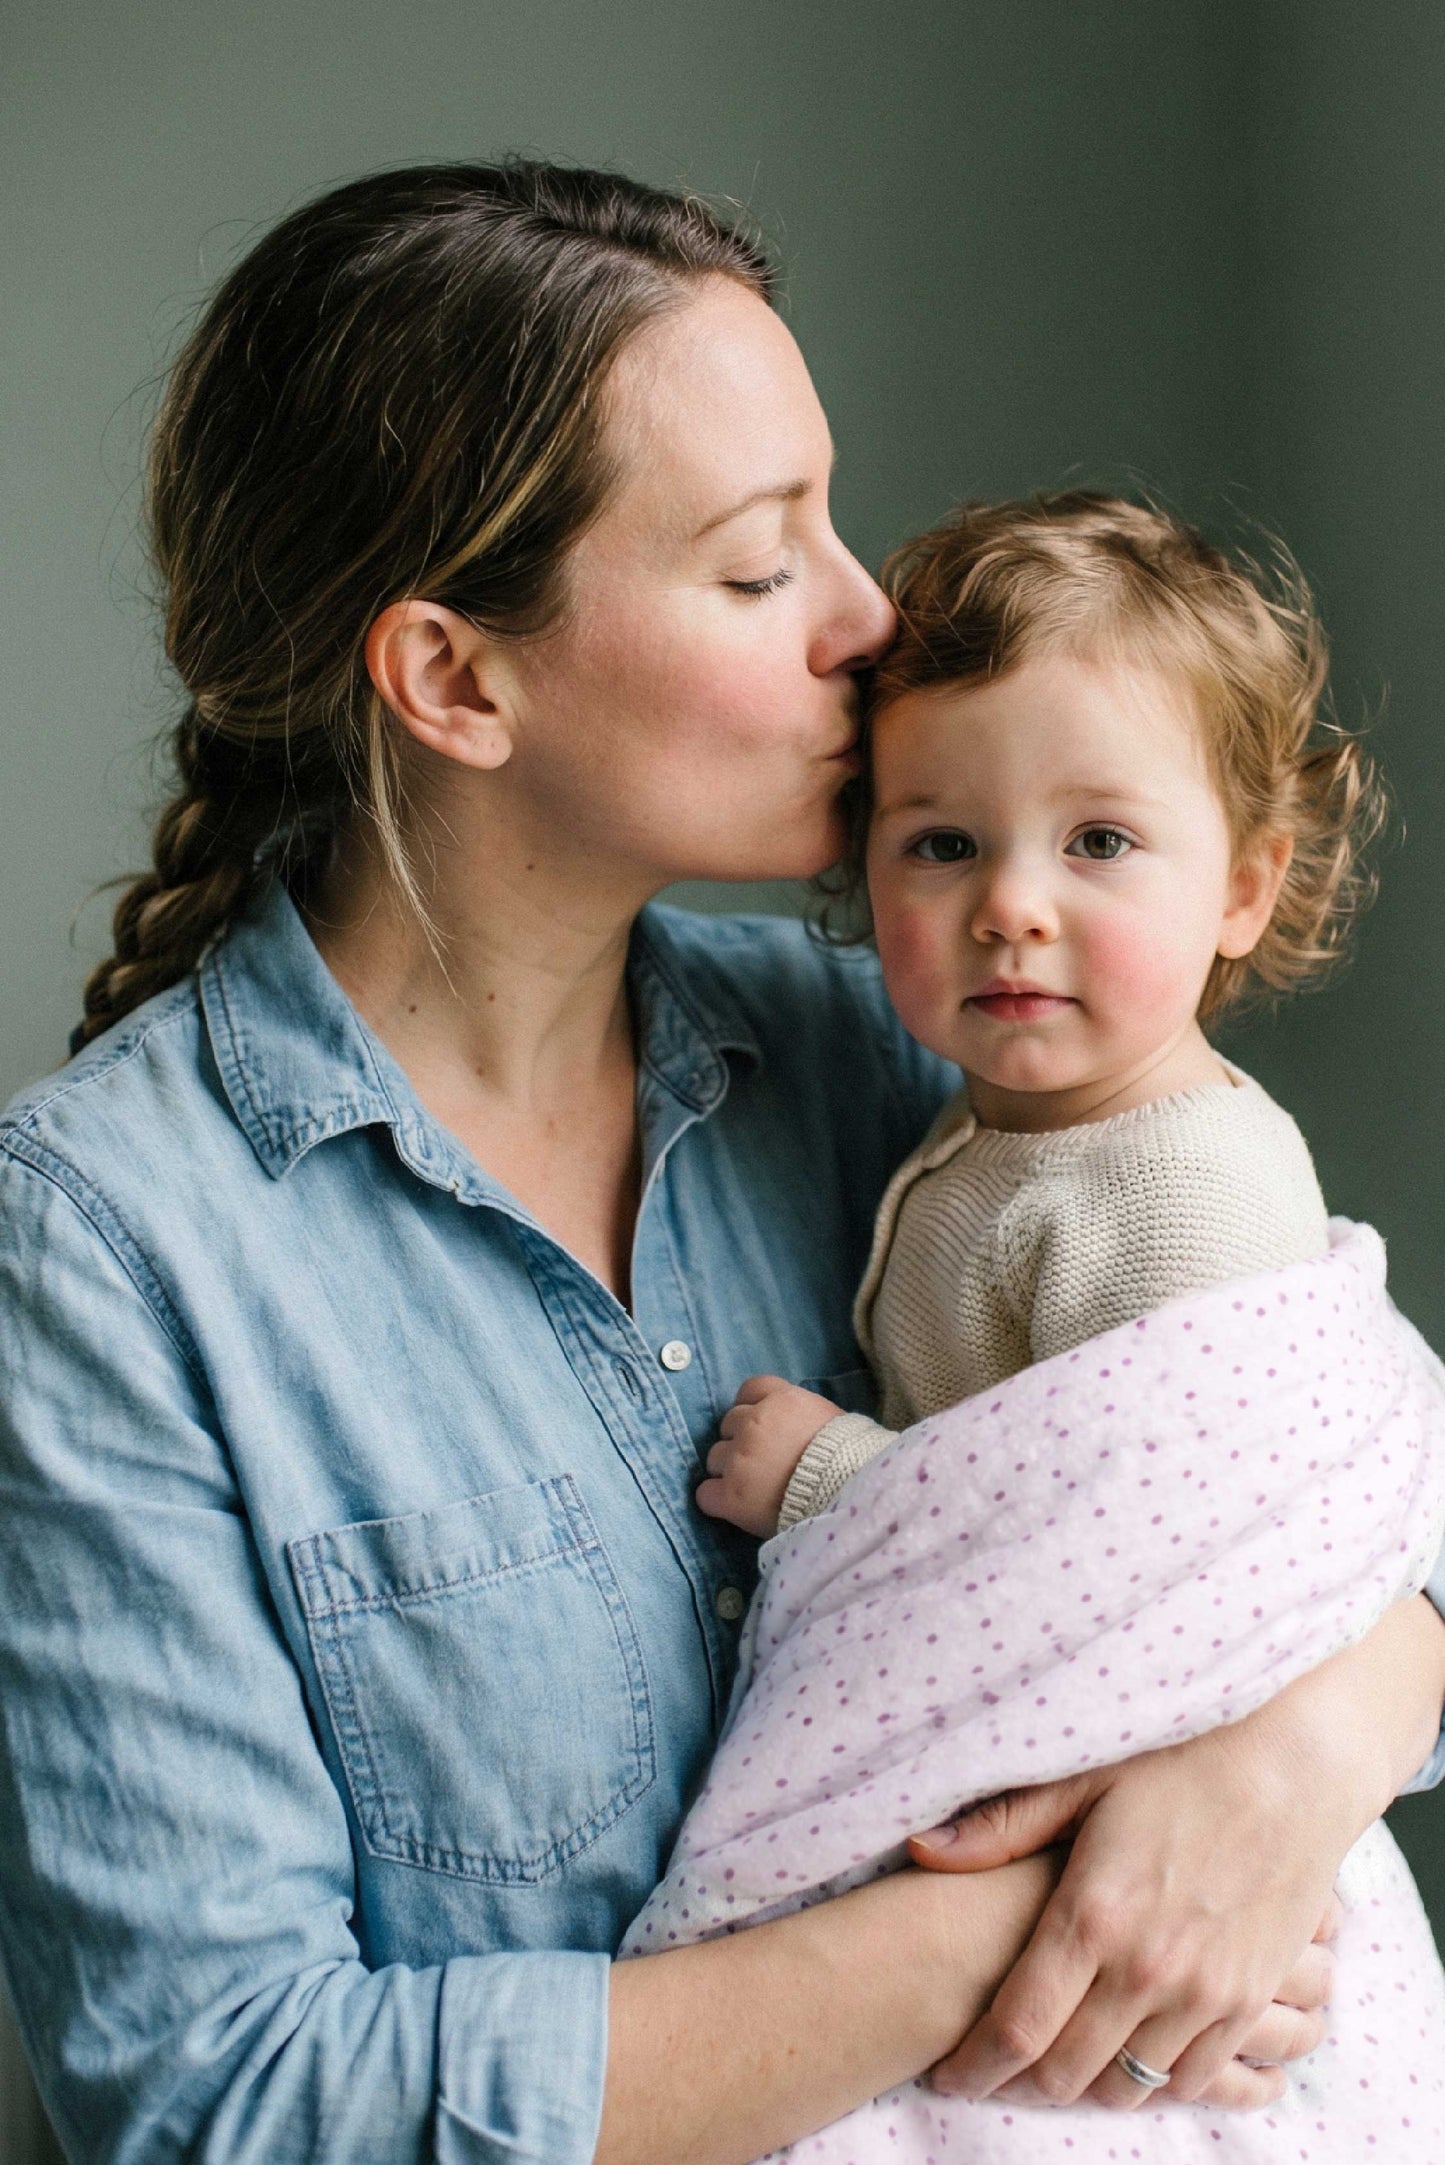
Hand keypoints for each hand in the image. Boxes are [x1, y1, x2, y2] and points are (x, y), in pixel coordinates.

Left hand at [696, 1375, 839, 1536]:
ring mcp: (739, 1459)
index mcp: (781, 1401)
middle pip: (728, 1424)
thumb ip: (800, 1414)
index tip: (760, 1424)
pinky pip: (705, 1494)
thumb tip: (792, 1422)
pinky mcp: (731, 1496)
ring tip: (752, 1488)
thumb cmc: (849, 1459)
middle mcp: (754, 1424)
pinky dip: (717, 1501)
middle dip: (740, 1441)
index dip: (752, 1407)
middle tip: (761, 1462)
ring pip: (714, 1458)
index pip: (750, 1389)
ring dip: (728, 1470)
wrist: (849, 1495)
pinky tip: (735, 1507)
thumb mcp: (829, 1419)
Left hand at [908, 1713, 1356, 2108]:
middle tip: (993, 2069)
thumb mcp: (1083, 1780)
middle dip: (1017, 2084)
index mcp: (1092, 1916)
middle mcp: (1146, 1969)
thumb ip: (1002, 1827)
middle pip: (1063, 2072)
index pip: (1015, 2027)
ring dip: (1084, 2086)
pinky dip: (1153, 2081)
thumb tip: (920, 1850)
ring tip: (1055, 2064)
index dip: (972, 2065)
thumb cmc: (1180, 1762)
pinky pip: (1193, 2080)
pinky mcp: (1249, 2001)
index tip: (946, 2073)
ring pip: (1126, 2085)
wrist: (1291, 1769)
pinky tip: (1128, 2057)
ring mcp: (1203, 1993)